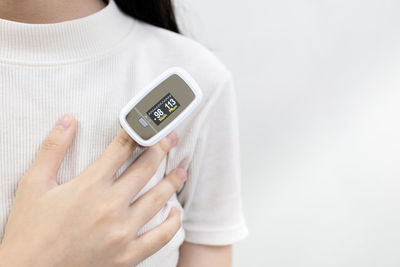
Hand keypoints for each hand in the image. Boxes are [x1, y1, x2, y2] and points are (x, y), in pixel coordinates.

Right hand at [0, 113, 186, 266]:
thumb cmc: (29, 229)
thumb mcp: (33, 184)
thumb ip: (53, 149)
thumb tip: (68, 119)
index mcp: (89, 185)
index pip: (121, 149)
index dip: (138, 132)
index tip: (149, 126)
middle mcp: (110, 205)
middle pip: (145, 169)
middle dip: (161, 149)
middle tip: (171, 139)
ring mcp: (122, 231)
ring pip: (157, 198)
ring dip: (172, 181)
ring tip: (181, 171)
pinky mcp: (127, 255)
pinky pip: (160, 237)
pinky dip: (172, 224)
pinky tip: (175, 213)